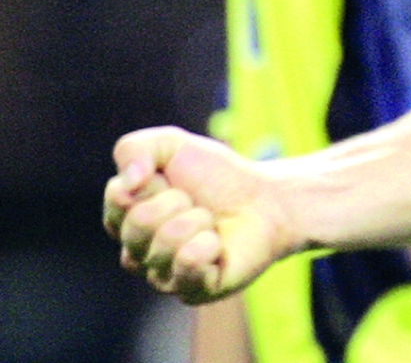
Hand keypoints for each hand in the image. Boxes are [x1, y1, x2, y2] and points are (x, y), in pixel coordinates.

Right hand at [104, 127, 293, 303]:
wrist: (266, 199)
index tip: (171, 180)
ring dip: (199, 220)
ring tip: (210, 223)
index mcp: (125, 219)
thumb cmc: (216, 177)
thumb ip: (134, 150)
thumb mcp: (171, 145)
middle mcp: (136, 252)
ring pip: (167, 241)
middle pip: (139, 221)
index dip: (152, 180)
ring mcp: (162, 276)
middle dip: (178, 201)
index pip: (118, 197)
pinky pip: (188, 263)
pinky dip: (209, 244)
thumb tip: (127, 184)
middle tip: (196, 203)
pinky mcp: (191, 291)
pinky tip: (217, 244)